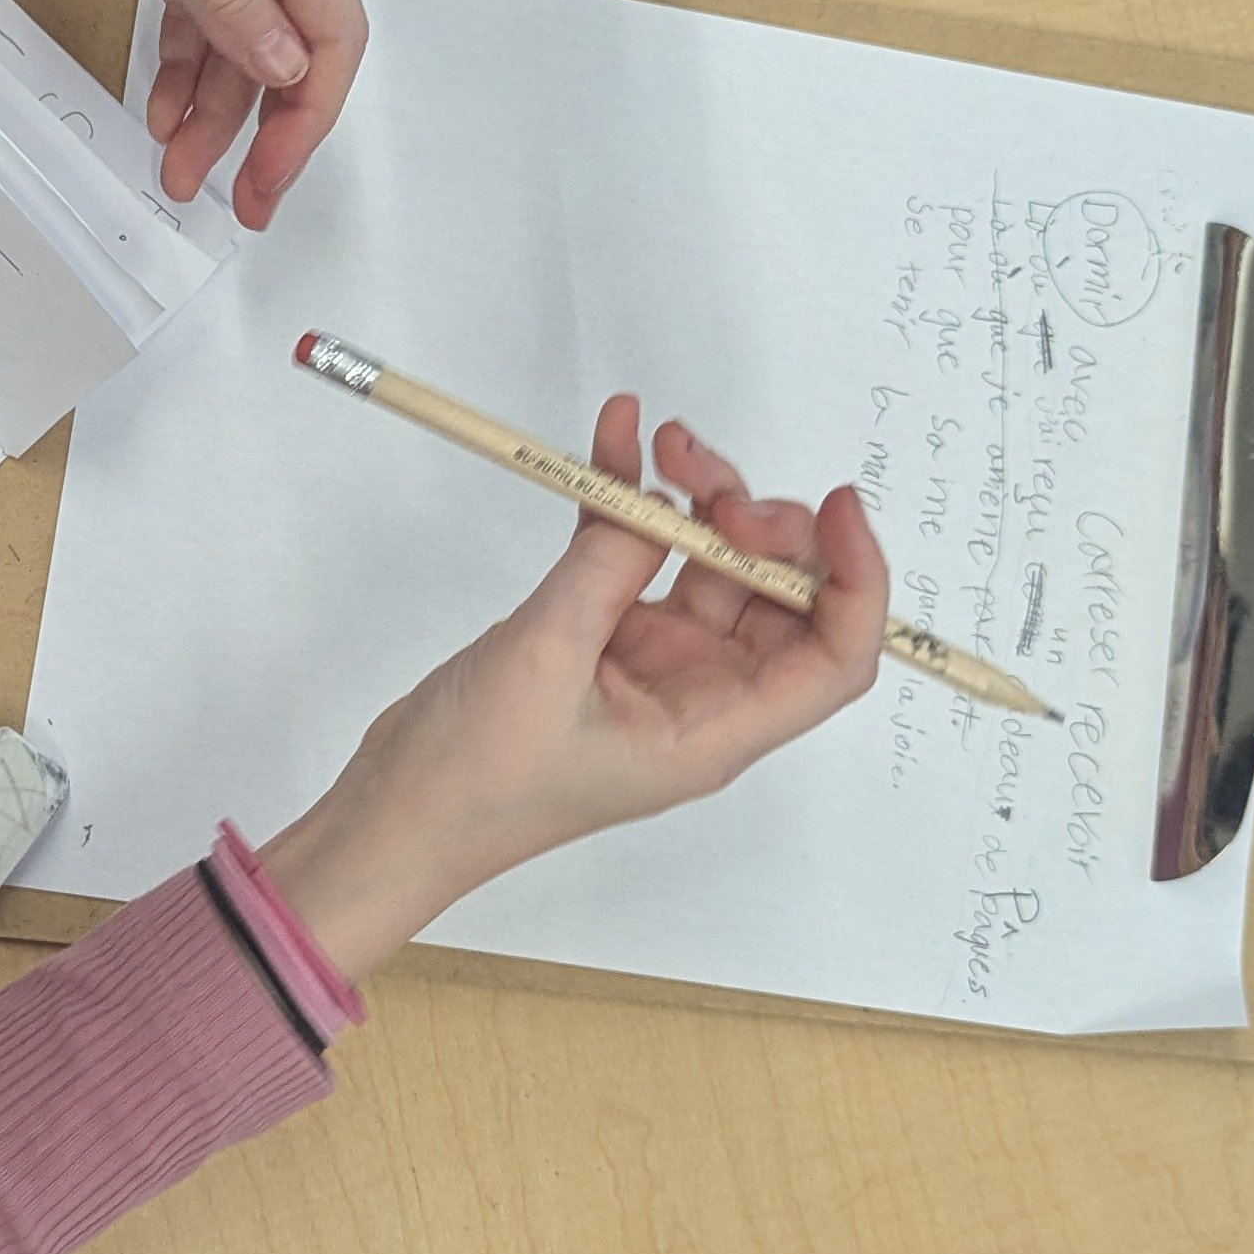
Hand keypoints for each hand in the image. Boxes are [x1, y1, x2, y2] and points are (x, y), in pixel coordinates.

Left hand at [0, 0, 367, 227]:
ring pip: (241, 34)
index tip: (267, 185)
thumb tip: (290, 71)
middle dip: (267, 129)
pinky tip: (158, 109)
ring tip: (177, 174)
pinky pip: (198, 7)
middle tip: (231, 205)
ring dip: (215, 107)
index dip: (309, 117)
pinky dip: (184, 62)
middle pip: (293, 41)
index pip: (332, 30)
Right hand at [262, 403, 887, 979]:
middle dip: (756, 521)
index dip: (857, 581)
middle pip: (778, 595)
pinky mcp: (602, 634)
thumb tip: (656, 504)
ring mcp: (655, 662)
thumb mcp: (544, 660)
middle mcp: (702, 695)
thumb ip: (608, 568)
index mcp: (715, 730)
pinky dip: (629, 500)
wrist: (396, 811)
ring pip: (710, 562)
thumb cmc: (476, 780)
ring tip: (655, 445)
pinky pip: (637, 554)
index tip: (835, 505)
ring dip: (694, 498)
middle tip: (702, 478)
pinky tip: (617, 441)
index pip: (833, 658)